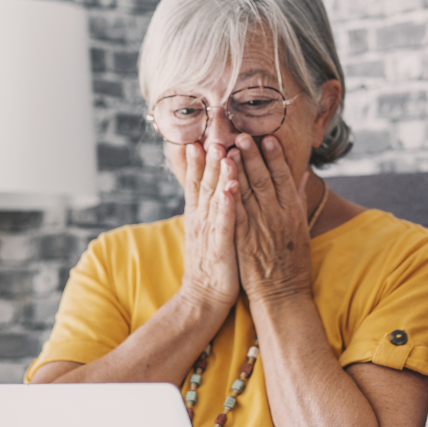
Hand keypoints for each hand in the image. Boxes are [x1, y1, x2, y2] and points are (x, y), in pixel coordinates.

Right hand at [179, 142, 238, 310]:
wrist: (204, 297)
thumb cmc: (214, 263)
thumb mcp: (211, 230)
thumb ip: (215, 207)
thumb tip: (219, 186)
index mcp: (199, 214)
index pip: (197, 180)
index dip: (198, 158)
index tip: (200, 133)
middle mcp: (201, 219)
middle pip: (203, 181)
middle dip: (208, 155)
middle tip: (212, 129)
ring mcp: (209, 232)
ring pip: (213, 197)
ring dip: (218, 173)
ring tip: (222, 150)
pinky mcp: (221, 247)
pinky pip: (225, 222)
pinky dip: (227, 205)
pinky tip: (231, 188)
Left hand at [228, 134, 313, 303]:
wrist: (282, 296)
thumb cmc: (294, 263)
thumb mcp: (302, 229)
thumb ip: (300, 200)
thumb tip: (303, 175)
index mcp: (293, 212)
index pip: (283, 178)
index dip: (275, 157)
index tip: (267, 137)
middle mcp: (277, 217)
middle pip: (263, 180)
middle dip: (252, 156)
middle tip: (242, 134)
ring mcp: (260, 229)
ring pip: (247, 193)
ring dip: (237, 169)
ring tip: (228, 148)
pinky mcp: (243, 241)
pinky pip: (234, 214)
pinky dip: (227, 197)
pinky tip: (220, 182)